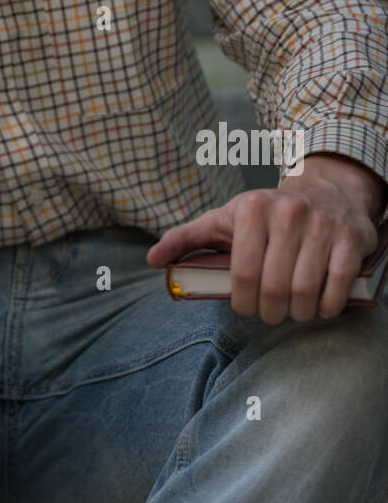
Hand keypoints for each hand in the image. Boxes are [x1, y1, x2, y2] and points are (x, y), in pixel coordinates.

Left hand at [146, 159, 380, 322]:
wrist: (326, 189)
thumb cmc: (267, 212)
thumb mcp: (223, 218)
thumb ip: (186, 238)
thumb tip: (152, 260)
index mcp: (252, 209)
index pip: (242, 274)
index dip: (242, 302)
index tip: (245, 307)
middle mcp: (288, 213)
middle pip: (274, 288)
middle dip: (270, 312)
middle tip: (271, 313)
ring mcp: (322, 225)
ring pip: (305, 292)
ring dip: (299, 314)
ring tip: (294, 311)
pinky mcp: (350, 239)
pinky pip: (338, 286)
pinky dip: (328, 307)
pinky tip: (320, 306)